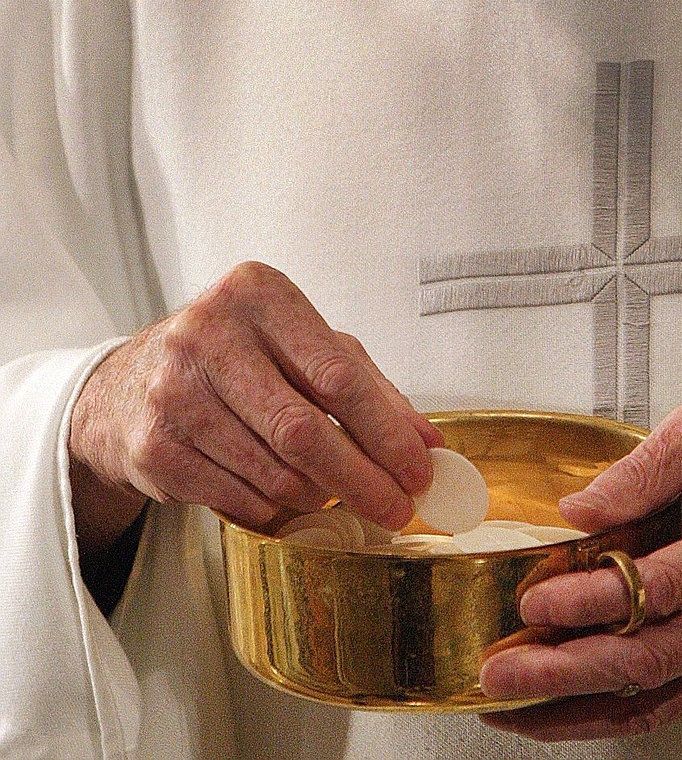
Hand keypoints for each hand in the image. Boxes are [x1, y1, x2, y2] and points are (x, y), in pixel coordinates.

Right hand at [69, 261, 442, 552]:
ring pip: (275, 472)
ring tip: (330, 489)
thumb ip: (371, 390)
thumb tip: (429, 443)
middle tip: (396, 507)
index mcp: (257, 295)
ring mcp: (173, 392)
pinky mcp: (153, 446)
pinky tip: (280, 492)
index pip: (337, 375)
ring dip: (318, 493)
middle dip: (363, 479)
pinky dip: (274, 507)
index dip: (386, 432)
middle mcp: (207, 335)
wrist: (131, 383)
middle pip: (304, 430)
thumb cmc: (238, 358)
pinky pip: (239, 499)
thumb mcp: (304, 350)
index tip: (419, 469)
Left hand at [479, 405, 681, 740]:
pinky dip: (610, 713)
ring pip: (656, 696)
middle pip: (651, 657)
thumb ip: (643, 468)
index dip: (592, 601)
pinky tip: (559, 709)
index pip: (660, 587)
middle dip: (565, 671)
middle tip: (501, 674)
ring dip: (576, 706)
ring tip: (511, 704)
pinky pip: (670, 707)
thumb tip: (577, 511)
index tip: (535, 602)